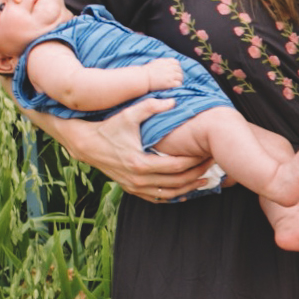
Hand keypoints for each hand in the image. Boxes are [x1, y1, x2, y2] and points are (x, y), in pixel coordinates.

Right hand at [28, 96, 214, 201]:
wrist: (86, 144)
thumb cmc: (109, 128)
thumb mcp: (128, 114)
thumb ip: (151, 106)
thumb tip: (173, 100)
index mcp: (140, 163)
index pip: (176, 166)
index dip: (195, 162)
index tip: (207, 154)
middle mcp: (138, 179)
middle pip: (176, 183)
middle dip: (197, 174)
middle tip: (212, 165)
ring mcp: (135, 187)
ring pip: (169, 194)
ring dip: (189, 189)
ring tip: (205, 180)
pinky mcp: (132, 189)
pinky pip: (157, 198)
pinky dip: (173, 196)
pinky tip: (186, 191)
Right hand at [141, 56, 183, 91]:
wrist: (143, 78)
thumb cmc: (146, 71)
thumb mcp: (155, 63)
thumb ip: (163, 62)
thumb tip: (167, 64)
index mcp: (166, 62)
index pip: (176, 62)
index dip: (176, 67)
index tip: (174, 71)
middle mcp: (169, 67)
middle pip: (179, 70)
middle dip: (178, 74)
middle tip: (176, 79)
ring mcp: (170, 75)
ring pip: (180, 77)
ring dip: (179, 80)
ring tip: (175, 83)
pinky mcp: (170, 83)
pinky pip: (178, 84)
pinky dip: (177, 85)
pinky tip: (174, 86)